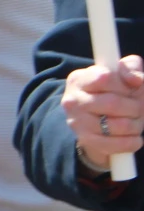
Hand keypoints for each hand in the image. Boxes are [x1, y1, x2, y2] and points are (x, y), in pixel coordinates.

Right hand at [62, 55, 143, 170]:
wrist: (100, 121)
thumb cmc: (116, 91)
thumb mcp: (124, 73)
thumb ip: (132, 67)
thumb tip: (136, 79)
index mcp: (79, 79)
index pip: (105, 78)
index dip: (124, 84)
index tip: (130, 88)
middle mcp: (72, 100)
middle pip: (113, 103)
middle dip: (136, 107)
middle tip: (139, 108)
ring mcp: (77, 122)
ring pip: (118, 125)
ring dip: (136, 124)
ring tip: (136, 122)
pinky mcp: (85, 140)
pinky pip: (115, 144)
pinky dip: (132, 142)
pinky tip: (135, 138)